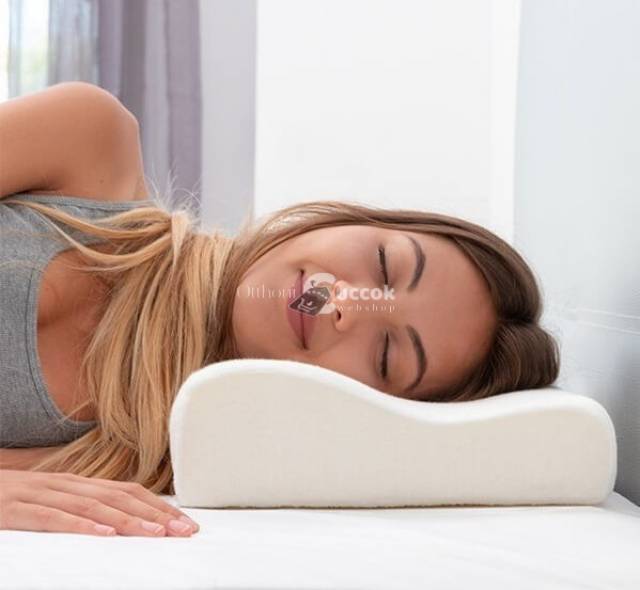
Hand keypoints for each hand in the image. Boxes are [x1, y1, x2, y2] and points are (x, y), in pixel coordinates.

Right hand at [0, 469, 199, 536]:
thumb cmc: (13, 498)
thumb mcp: (54, 499)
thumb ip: (85, 506)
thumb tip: (122, 521)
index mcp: (79, 483)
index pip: (129, 491)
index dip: (159, 506)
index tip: (185, 522)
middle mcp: (68, 484)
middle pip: (121, 497)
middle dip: (156, 515)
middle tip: (184, 531)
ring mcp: (43, 494)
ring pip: (94, 506)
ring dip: (129, 521)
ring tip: (156, 534)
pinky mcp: (18, 510)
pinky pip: (54, 518)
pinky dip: (82, 526)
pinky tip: (104, 536)